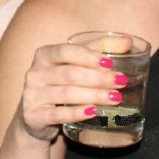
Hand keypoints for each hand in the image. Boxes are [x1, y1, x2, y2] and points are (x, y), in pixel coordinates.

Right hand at [11, 42, 129, 143]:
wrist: (38, 117)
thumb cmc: (61, 84)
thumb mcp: (77, 64)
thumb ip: (99, 49)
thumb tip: (127, 41)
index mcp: (44, 55)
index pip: (66, 51)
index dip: (89, 57)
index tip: (111, 64)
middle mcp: (35, 73)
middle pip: (69, 74)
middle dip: (98, 78)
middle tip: (121, 82)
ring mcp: (31, 95)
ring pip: (66, 94)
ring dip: (94, 95)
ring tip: (115, 98)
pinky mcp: (33, 116)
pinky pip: (58, 114)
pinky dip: (78, 113)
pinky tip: (94, 111)